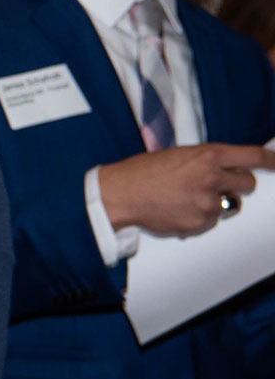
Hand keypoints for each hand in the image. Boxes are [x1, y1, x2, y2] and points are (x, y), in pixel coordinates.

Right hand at [97, 144, 274, 236]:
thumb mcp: (178, 155)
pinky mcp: (199, 223)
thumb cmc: (142, 172)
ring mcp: (207, 203)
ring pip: (227, 204)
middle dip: (236, 184)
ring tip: (184, 197)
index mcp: (207, 156)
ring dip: (213, 202)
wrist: (118, 195)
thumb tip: (229, 169)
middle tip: (214, 183)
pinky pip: (211, 221)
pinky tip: (178, 209)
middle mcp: (211, 178)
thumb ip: (207, 161)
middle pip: (247, 184)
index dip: (271, 160)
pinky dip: (199, 217)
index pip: (253, 156)